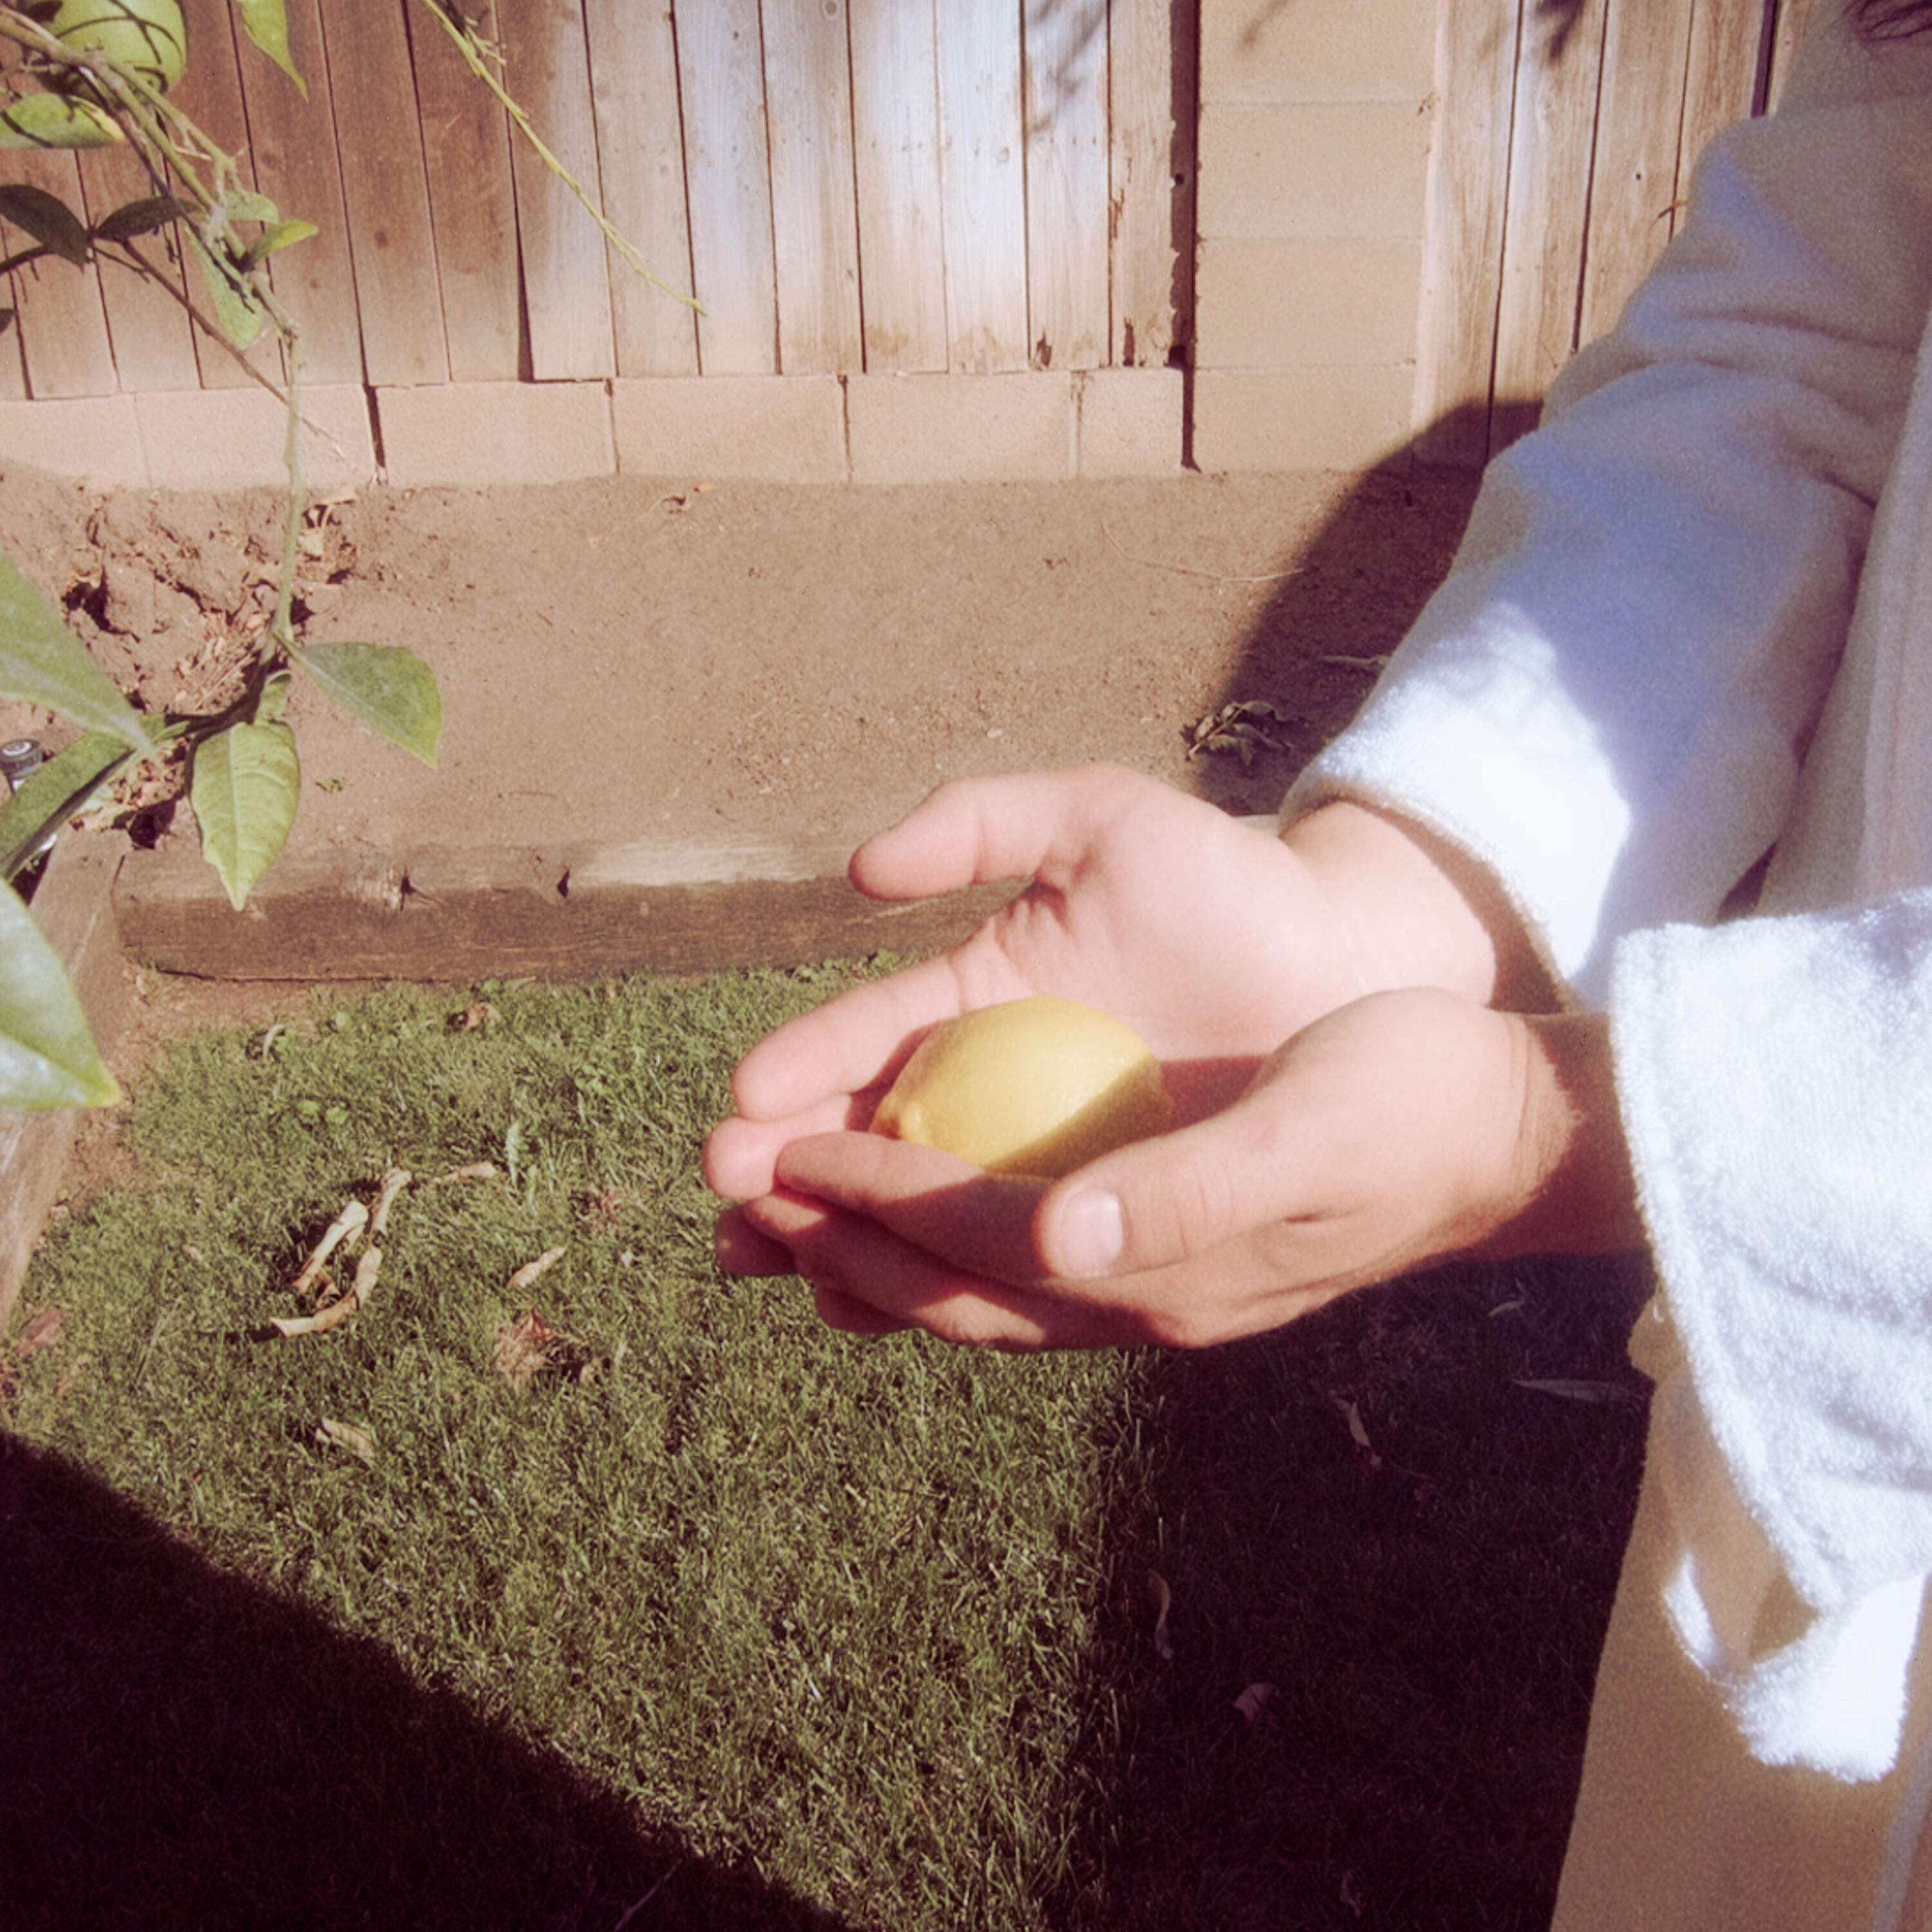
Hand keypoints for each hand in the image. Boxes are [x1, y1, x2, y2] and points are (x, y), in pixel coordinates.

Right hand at [705, 764, 1532, 1216]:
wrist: (1342, 962)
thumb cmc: (1224, 879)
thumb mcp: (1098, 823)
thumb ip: (983, 821)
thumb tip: (862, 874)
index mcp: (976, 998)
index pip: (867, 1037)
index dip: (804, 1067)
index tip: (747, 1100)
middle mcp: (990, 1086)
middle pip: (863, 1135)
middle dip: (787, 1166)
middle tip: (727, 1194)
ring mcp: (1037, 1155)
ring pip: (913, 1207)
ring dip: (835, 1234)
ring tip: (769, 1258)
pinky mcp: (1095, 1208)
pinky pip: (999, 1256)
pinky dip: (928, 1278)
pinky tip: (868, 1301)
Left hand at [732, 991, 1640, 1349]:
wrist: (1497, 1132)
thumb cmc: (1413, 1106)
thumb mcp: (1312, 1130)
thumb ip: (1191, 1190)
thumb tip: (1065, 1233)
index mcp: (1163, 1267)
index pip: (982, 1241)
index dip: (879, 1199)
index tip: (787, 1150)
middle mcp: (1142, 1294)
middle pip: (955, 1286)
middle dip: (841, 1243)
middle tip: (735, 1199)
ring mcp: (1151, 1280)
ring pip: (976, 1289)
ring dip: (873, 1256)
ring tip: (778, 1226)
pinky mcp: (1161, 1246)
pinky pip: (1020, 1265)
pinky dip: (942, 1246)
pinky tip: (900, 1218)